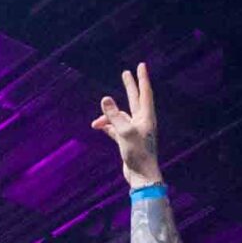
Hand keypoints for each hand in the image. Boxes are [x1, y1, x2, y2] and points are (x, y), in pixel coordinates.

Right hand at [90, 62, 163, 188]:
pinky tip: (97, 126)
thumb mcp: (125, 132)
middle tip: (125, 73)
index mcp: (146, 117)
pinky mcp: (127, 141)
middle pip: (135, 99)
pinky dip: (106, 126)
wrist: (142, 176)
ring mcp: (134, 131)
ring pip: (120, 116)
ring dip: (107, 117)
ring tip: (95, 123)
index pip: (144, 92)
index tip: (141, 65)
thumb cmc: (138, 154)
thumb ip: (114, 115)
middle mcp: (142, 122)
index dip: (142, 78)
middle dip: (129, 86)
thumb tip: (105, 99)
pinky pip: (115, 128)